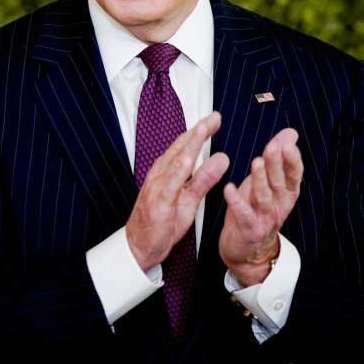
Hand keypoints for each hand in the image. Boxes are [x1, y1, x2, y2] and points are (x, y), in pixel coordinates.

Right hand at [126, 112, 230, 271]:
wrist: (141, 246)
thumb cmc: (162, 221)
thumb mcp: (190, 198)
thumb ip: (205, 178)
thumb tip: (222, 158)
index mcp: (169, 171)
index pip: (186, 146)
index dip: (201, 132)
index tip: (216, 119)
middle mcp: (161, 174)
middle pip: (181, 148)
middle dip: (198, 131)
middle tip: (214, 117)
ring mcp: (158, 187)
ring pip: (175, 162)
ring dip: (189, 145)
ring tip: (203, 130)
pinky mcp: (159, 202)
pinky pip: (169, 185)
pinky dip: (178, 171)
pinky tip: (187, 160)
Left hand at [218, 127, 302, 286]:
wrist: (248, 248)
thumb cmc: (257, 208)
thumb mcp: (269, 181)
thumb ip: (278, 158)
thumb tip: (291, 133)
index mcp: (287, 192)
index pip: (294, 174)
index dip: (292, 161)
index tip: (289, 145)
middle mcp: (279, 205)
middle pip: (279, 183)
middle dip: (276, 165)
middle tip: (272, 148)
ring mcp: (265, 218)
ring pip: (264, 197)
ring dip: (260, 179)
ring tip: (256, 163)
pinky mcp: (249, 229)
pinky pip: (243, 213)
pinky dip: (236, 201)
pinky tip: (228, 188)